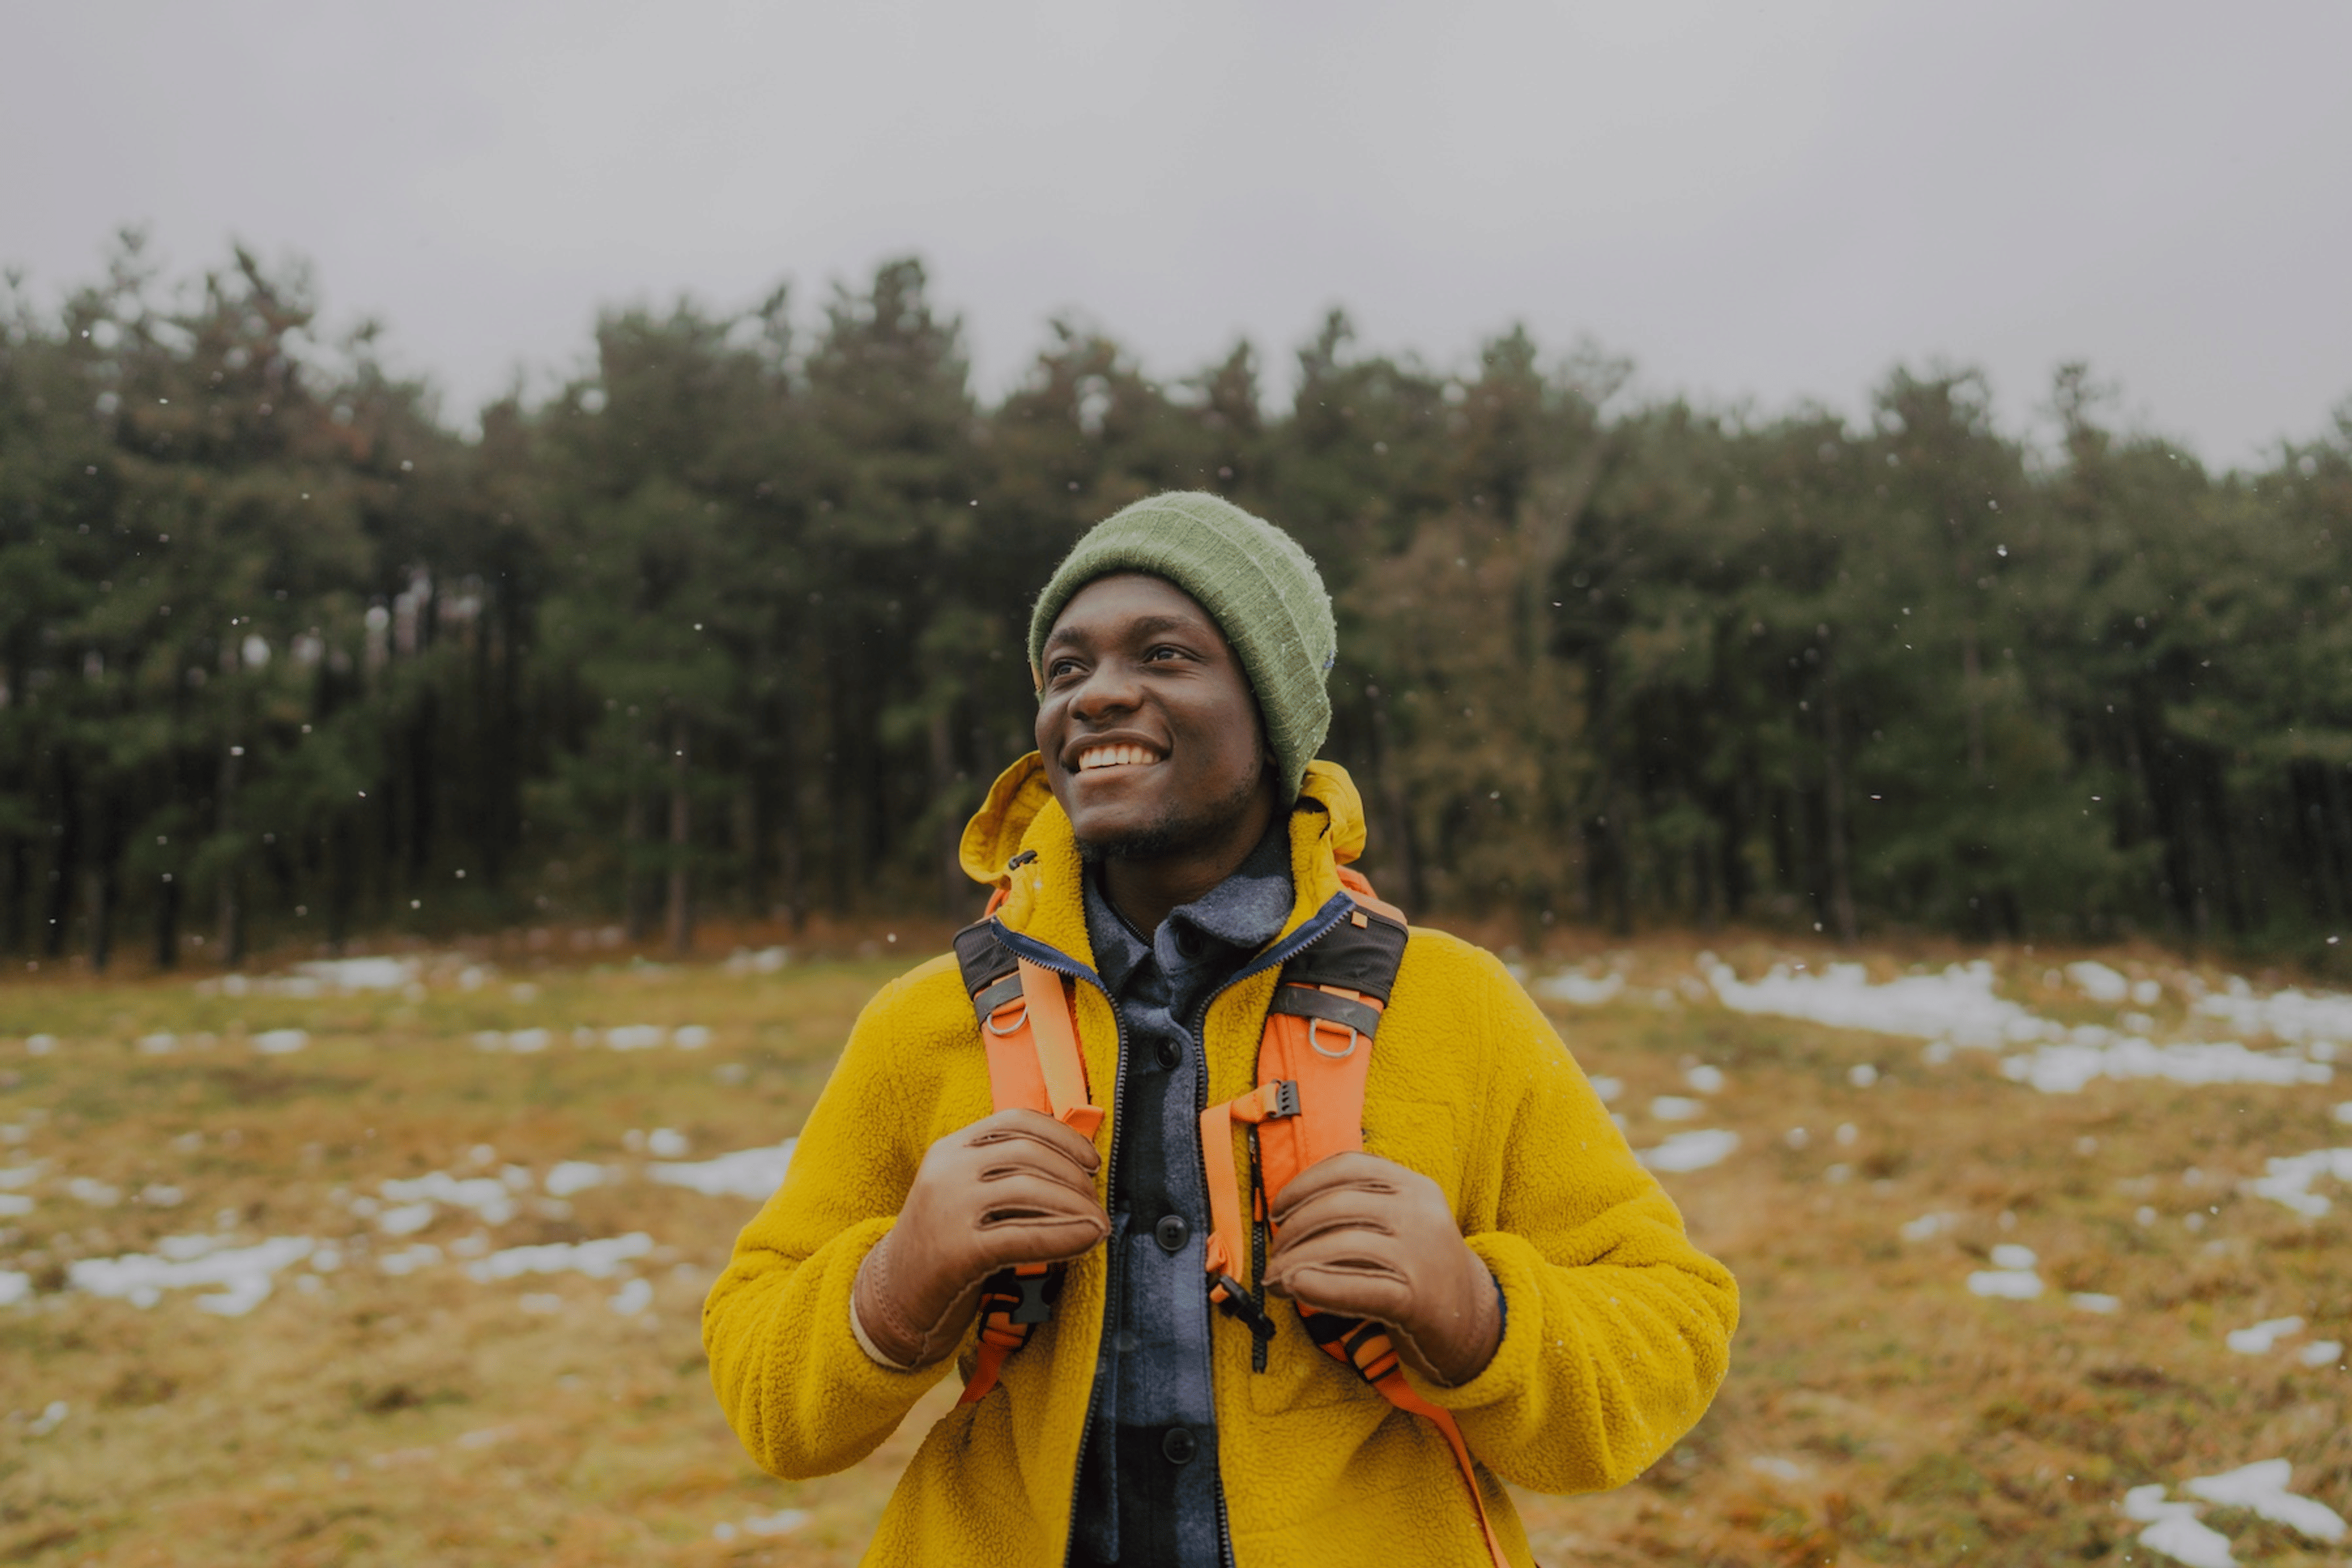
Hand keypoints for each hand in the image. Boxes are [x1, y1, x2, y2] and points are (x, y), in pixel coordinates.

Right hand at [852, 1108, 1109, 1368]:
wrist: (893, 1296)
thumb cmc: (944, 1243)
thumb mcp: (965, 1193)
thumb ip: (1005, 1174)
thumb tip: (1077, 1171)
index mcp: (951, 1147)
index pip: (1016, 1121)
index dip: (1063, 1135)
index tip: (1092, 1161)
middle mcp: (948, 1169)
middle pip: (1030, 1153)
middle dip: (1076, 1177)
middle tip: (1098, 1202)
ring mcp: (949, 1208)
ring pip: (1032, 1190)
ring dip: (1078, 1206)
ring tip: (1099, 1225)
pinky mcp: (957, 1251)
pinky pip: (1025, 1236)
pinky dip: (1065, 1237)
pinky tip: (1088, 1241)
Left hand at [1262, 1151, 1500, 1386]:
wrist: (1474, 1319)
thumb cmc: (1419, 1268)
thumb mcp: (1401, 1222)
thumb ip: (1358, 1208)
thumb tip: (1283, 1218)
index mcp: (1414, 1184)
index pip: (1347, 1166)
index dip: (1302, 1184)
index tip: (1276, 1210)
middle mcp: (1420, 1211)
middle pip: (1337, 1205)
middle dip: (1292, 1231)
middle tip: (1273, 1258)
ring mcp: (1421, 1252)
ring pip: (1341, 1244)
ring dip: (1295, 1262)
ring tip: (1277, 1280)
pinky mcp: (1417, 1297)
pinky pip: (1357, 1286)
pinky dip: (1318, 1286)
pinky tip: (1295, 1287)